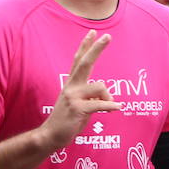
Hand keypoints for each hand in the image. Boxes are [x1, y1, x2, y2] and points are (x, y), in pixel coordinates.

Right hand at [37, 31, 120, 149]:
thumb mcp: (80, 105)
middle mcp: (71, 86)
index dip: (85, 46)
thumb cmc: (67, 121)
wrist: (50, 136)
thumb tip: (105, 95)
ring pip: (100, 87)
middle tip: (107, 36)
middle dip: (96, 48)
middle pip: (85, 62)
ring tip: (110, 107)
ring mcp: (73, 96)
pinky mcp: (77, 108)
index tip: (93, 32)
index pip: (79, 60)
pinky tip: (117, 108)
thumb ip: (90, 97)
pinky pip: (99, 104)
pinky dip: (110, 106)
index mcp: (72, 84)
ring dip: (108, 98)